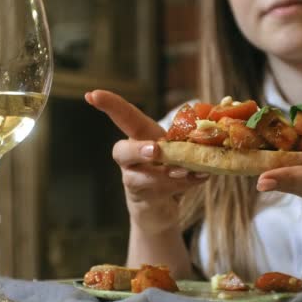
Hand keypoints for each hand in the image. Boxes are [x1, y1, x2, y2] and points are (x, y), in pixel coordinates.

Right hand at [84, 90, 207, 234]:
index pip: (123, 117)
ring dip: (168, 175)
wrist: (161, 207)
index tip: (92, 94)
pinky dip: (182, 184)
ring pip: (142, 178)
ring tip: (188, 171)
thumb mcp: (182, 150)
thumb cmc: (171, 169)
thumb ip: (191, 142)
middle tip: (156, 151)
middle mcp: (129, 159)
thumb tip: (210, 139)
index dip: (109, 105)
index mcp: (140, 137)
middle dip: (138, 150)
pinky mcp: (142, 199)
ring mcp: (133, 180)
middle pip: (121, 151)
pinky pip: (159, 192)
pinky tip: (199, 178)